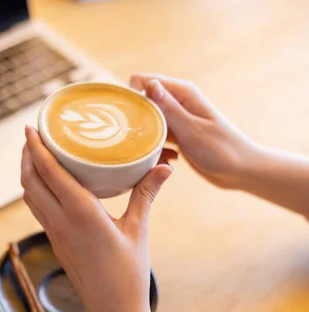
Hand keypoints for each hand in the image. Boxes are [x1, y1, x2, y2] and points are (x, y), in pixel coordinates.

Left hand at [20, 126, 171, 311]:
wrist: (113, 311)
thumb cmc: (128, 273)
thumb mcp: (139, 229)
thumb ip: (146, 194)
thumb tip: (165, 167)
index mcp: (81, 213)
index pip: (50, 172)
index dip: (36, 148)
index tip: (29, 127)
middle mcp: (61, 221)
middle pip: (31, 181)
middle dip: (26, 156)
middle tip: (32, 135)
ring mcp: (54, 233)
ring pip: (30, 196)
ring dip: (28, 173)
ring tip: (35, 155)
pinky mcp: (55, 242)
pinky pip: (37, 209)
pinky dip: (35, 190)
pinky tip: (47, 185)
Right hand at [130, 73, 257, 188]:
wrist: (241, 171)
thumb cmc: (222, 150)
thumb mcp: (192, 130)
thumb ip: (169, 108)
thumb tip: (149, 84)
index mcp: (182, 92)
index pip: (142, 81)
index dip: (131, 97)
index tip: (129, 121)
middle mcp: (176, 101)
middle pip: (141, 101)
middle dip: (134, 119)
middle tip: (137, 141)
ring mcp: (175, 118)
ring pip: (145, 120)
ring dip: (143, 135)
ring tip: (151, 152)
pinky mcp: (175, 134)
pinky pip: (154, 135)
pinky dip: (154, 146)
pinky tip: (163, 158)